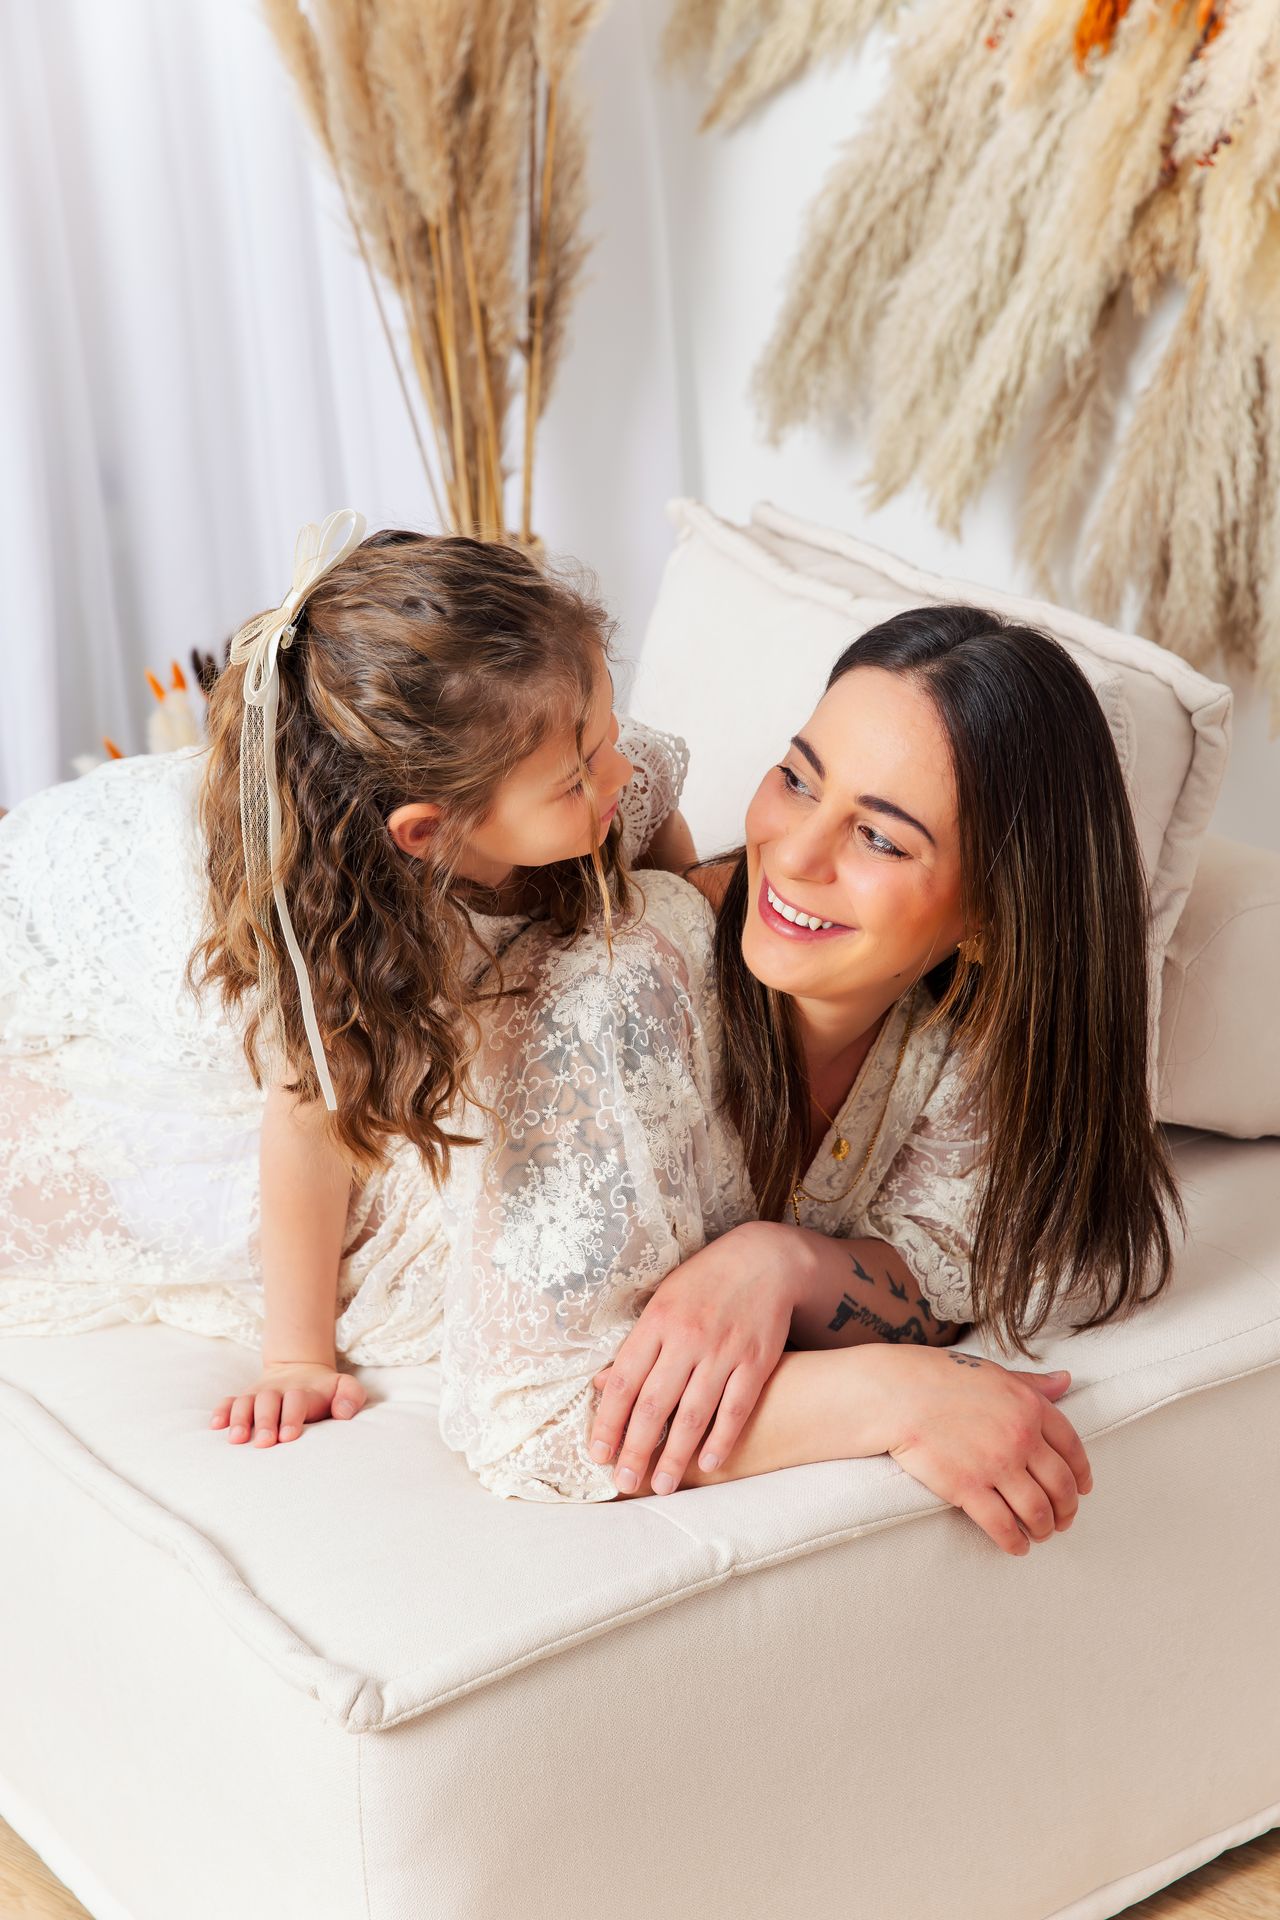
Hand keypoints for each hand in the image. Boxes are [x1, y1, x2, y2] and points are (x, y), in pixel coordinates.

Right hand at [209, 1361, 366, 1447]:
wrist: (301, 1369)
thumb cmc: (325, 1390)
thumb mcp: (345, 1387)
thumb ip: (350, 1396)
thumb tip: (343, 1413)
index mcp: (302, 1391)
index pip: (296, 1400)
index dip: (292, 1417)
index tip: (288, 1436)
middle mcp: (277, 1391)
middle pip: (268, 1402)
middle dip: (265, 1422)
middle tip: (264, 1443)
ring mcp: (259, 1394)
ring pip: (246, 1402)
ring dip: (240, 1419)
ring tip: (237, 1440)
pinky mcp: (245, 1398)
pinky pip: (230, 1401)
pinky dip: (222, 1411)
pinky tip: (216, 1425)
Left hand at [587, 1222, 798, 1495]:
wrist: (765, 1259)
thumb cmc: (704, 1282)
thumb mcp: (661, 1302)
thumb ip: (636, 1346)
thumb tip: (603, 1386)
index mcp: (657, 1321)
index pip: (624, 1382)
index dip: (609, 1422)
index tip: (598, 1455)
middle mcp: (687, 1338)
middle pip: (655, 1404)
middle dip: (637, 1449)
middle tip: (625, 1483)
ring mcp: (723, 1351)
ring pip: (693, 1414)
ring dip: (676, 1455)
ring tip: (662, 1486)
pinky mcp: (756, 1361)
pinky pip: (735, 1409)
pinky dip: (722, 1439)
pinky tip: (709, 1464)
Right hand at [882, 1349, 1091, 1555]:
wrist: (897, 1394)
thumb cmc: (941, 1378)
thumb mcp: (995, 1374)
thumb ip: (1032, 1384)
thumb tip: (1066, 1381)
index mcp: (1030, 1407)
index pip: (1072, 1448)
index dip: (1082, 1474)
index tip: (1082, 1490)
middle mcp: (1020, 1437)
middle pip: (1060, 1485)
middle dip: (1066, 1510)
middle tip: (1063, 1520)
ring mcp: (996, 1464)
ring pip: (1037, 1510)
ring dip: (1044, 1528)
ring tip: (1040, 1534)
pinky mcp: (968, 1488)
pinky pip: (1003, 1526)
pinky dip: (1015, 1542)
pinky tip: (1016, 1546)